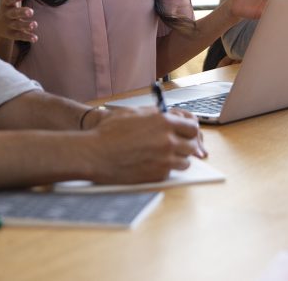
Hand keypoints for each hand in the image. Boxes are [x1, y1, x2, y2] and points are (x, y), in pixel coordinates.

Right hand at [0, 0, 36, 43]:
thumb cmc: (6, 4)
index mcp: (6, 3)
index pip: (8, 0)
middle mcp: (7, 14)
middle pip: (13, 14)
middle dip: (21, 12)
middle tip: (30, 11)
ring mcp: (10, 25)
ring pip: (17, 26)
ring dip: (25, 25)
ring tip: (34, 24)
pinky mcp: (13, 34)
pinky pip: (20, 36)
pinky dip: (27, 37)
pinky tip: (35, 37)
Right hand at [86, 107, 205, 183]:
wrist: (94, 154)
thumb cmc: (109, 132)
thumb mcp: (134, 113)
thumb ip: (156, 114)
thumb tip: (170, 116)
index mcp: (164, 122)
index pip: (193, 127)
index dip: (189, 130)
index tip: (186, 133)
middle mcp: (168, 141)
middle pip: (192, 145)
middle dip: (186, 145)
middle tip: (178, 145)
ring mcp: (164, 160)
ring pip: (185, 162)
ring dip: (177, 158)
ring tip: (164, 155)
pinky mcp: (157, 176)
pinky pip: (170, 172)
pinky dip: (164, 169)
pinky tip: (152, 164)